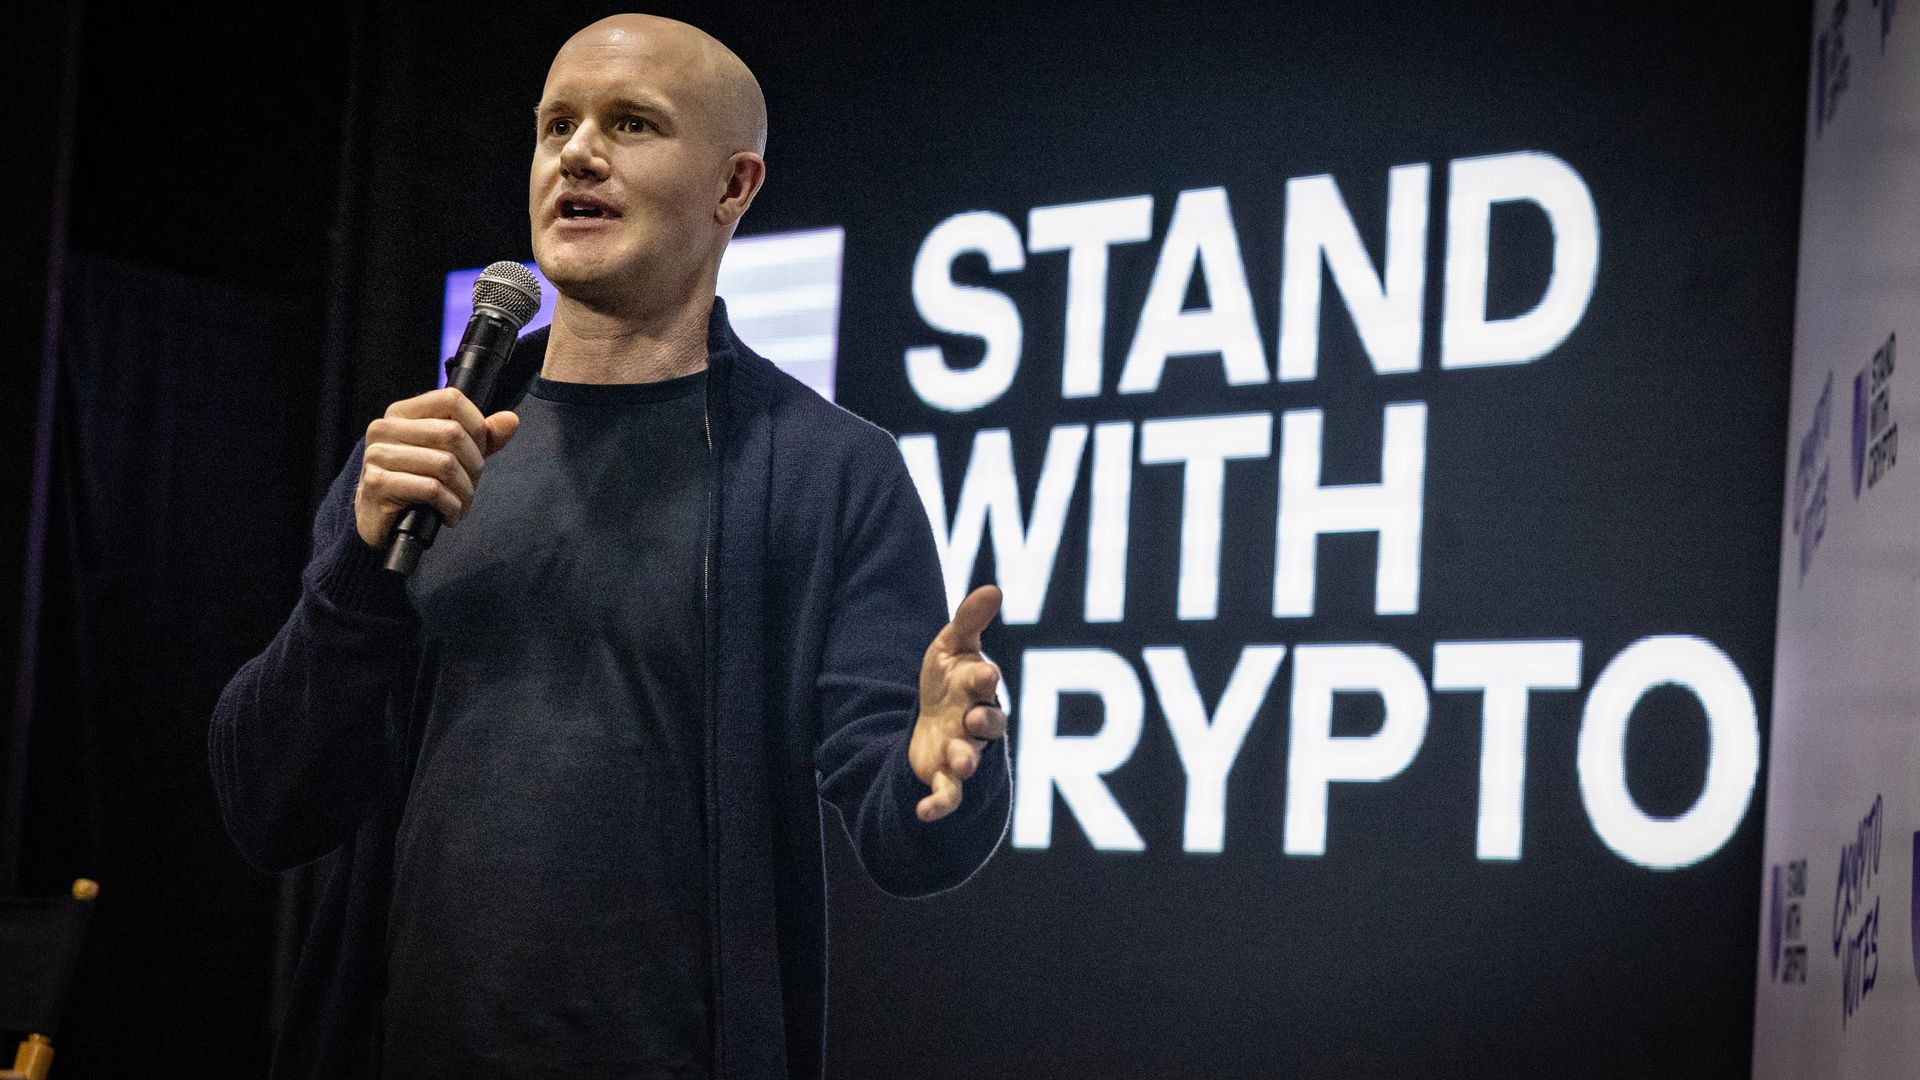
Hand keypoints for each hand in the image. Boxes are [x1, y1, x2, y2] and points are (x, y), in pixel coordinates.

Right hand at [354, 387, 520, 548]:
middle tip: (471, 485)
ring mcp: (377, 455)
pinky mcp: (377, 484)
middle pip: (452, 433)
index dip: (477, 425)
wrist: (378, 519)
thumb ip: (482, 437)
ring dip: (464, 491)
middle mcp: (385, 428)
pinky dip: (451, 507)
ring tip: (462, 503)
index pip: (451, 399)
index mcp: (402, 413)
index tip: (480, 450)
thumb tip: (511, 420)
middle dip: (474, 465)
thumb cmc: (416, 482)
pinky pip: (432, 490)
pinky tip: (449, 515)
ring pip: (444, 464)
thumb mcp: (452, 455)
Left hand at [909, 584, 1007, 821]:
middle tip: (975, 719)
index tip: (985, 673)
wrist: (932, 721)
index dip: (985, 680)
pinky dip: (939, 807)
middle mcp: (975, 723)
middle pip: (988, 725)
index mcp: (978, 690)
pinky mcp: (945, 778)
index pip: (986, 684)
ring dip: (965, 761)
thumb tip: (994, 588)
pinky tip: (923, 814)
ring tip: (959, 763)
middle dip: (984, 722)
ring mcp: (962, 752)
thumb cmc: (948, 681)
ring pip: (970, 759)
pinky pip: (948, 796)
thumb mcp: (952, 646)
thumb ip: (969, 621)